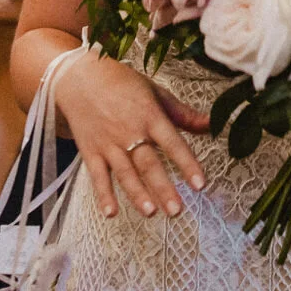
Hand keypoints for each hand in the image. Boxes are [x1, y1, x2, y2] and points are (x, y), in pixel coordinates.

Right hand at [54, 54, 210, 220]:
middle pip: (149, 164)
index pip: (173, 143)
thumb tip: (211, 124)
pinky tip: (111, 213)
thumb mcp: (155, 92)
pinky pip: (97, 176)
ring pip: (125, 173)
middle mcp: (130, 132)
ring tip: (151, 212)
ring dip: (137, 194)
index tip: (201, 184)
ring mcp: (109, 143)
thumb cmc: (122, 83)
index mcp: (149, 115)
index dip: (187, 163)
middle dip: (163, 188)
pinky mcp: (91, 151)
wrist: (79, 77)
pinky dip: (103, 195)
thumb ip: (182, 113)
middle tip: (176, 210)